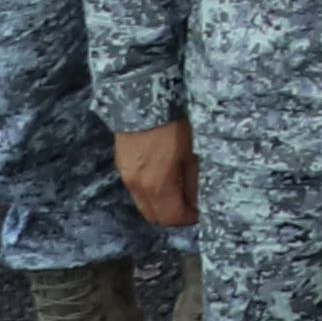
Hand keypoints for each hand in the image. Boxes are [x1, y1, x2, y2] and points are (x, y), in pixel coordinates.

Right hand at [111, 119, 195, 233]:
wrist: (142, 101)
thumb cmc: (173, 125)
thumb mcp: (192, 153)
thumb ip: (193, 181)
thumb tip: (196, 201)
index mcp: (157, 185)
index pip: (171, 217)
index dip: (188, 219)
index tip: (200, 213)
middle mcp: (138, 187)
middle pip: (154, 216)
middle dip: (173, 217)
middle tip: (190, 207)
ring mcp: (126, 177)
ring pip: (143, 205)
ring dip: (160, 206)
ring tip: (179, 195)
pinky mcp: (121, 167)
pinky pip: (136, 191)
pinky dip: (150, 194)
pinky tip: (164, 182)